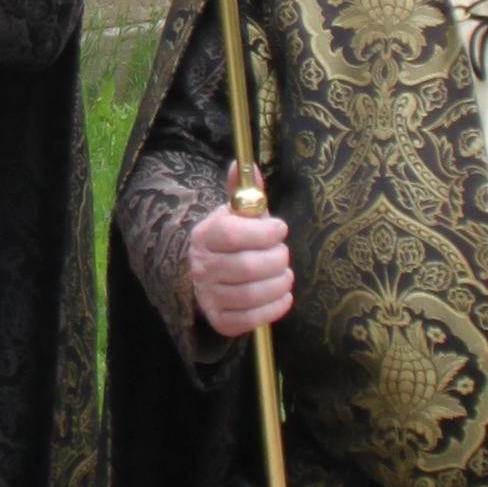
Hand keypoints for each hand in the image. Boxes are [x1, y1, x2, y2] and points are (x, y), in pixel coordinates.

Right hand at [189, 199, 294, 337]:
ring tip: (285, 275)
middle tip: (283, 254)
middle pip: (248, 267)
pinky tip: (282, 296)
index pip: (234, 235)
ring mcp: (209, 297)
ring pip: (253, 295)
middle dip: (277, 259)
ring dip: (280, 284)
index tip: (280, 228)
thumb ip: (244, 192)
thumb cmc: (230, 240)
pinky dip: (275, 308)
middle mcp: (202, 268)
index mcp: (205, 236)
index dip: (264, 233)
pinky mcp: (220, 320)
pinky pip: (252, 320)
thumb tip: (244, 165)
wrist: (207, 275)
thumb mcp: (235, 214)